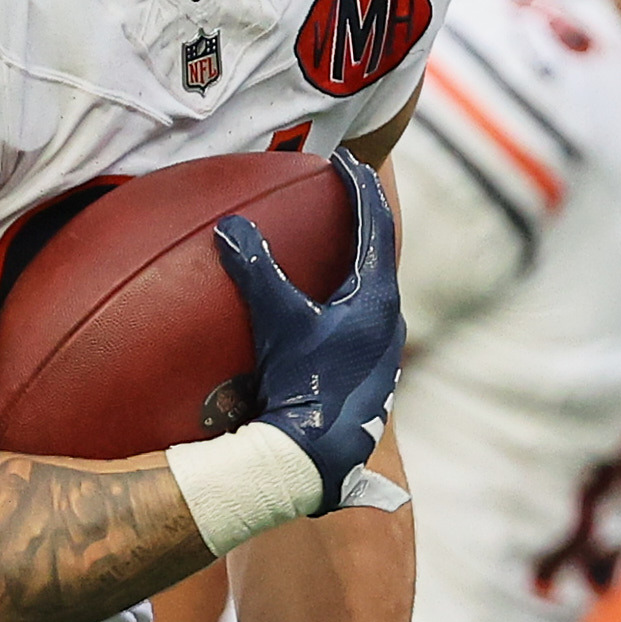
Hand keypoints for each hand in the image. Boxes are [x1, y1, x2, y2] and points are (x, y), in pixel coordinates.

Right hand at [213, 153, 403, 493]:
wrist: (313, 462)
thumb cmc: (302, 390)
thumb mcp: (277, 324)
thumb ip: (256, 271)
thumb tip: (230, 226)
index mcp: (378, 299)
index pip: (376, 224)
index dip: (360, 186)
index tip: (346, 158)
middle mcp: (391, 324)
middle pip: (380, 255)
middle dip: (362, 221)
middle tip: (342, 194)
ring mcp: (383, 355)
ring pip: (373, 294)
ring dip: (355, 265)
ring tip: (332, 248)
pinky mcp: (369, 379)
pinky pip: (360, 324)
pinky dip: (343, 303)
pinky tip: (319, 316)